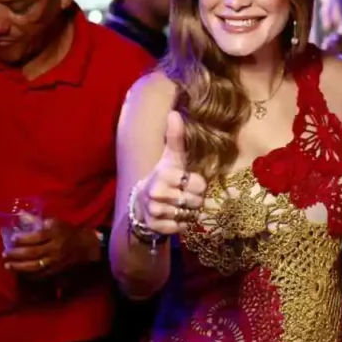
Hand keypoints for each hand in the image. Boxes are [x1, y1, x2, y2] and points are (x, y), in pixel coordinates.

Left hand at [3, 218, 100, 276]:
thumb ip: (36, 220)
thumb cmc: (67, 231)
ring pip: (35, 266)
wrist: (85, 246)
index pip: (37, 237)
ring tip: (8, 265)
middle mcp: (54, 248)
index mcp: (55, 234)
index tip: (12, 238)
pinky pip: (40, 275)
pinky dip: (28, 275)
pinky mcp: (56, 270)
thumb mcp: (54, 222)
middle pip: (33, 253)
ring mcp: (55, 261)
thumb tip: (20, 215)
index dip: (23, 238)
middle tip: (4, 254)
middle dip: (17, 254)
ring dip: (19, 267)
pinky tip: (20, 273)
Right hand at [137, 111, 206, 235]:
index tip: (188, 182)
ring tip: (179, 205)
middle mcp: (157, 193)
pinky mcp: (156, 226)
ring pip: (190, 215)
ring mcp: (155, 211)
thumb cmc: (164, 176)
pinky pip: (182, 228)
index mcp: (164, 174)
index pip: (198, 184)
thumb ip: (175, 137)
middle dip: (195, 200)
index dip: (198, 185)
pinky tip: (174, 217)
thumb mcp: (171, 157)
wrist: (143, 202)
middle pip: (196, 201)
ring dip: (189, 212)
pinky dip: (182, 225)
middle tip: (185, 195)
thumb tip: (175, 113)